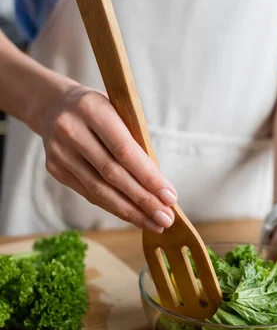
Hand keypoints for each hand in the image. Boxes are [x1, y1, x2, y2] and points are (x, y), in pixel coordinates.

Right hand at [37, 84, 176, 232]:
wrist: (53, 106)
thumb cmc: (99, 111)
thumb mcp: (119, 112)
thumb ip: (136, 142)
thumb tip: (160, 185)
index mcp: (92, 109)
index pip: (125, 151)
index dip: (149, 177)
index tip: (170, 197)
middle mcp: (71, 130)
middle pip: (112, 174)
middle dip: (143, 200)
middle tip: (165, 218)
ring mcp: (59, 151)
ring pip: (99, 190)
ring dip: (130, 211)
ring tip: (153, 223)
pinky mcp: (54, 169)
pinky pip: (89, 193)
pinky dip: (113, 207)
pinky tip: (133, 216)